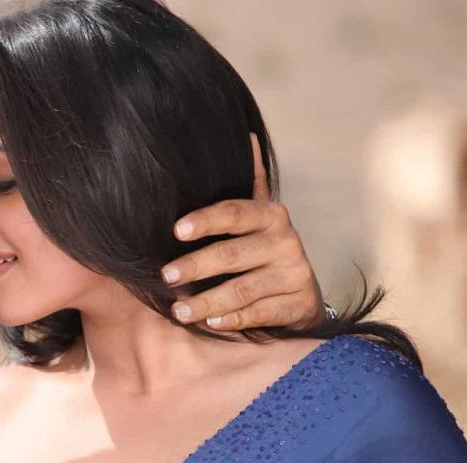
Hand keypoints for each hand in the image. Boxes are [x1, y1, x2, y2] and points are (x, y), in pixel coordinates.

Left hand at [160, 134, 324, 329]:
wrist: (301, 293)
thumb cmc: (262, 251)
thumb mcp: (255, 218)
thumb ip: (248, 184)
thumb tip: (246, 136)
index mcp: (270, 215)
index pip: (234, 212)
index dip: (205, 220)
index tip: (176, 230)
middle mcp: (286, 242)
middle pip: (233, 254)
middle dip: (196, 266)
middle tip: (166, 276)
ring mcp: (294, 274)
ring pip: (243, 289)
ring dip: (207, 301)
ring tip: (178, 310)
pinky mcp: (298, 305)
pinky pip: (259, 313)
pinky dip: (233, 319)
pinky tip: (210, 323)